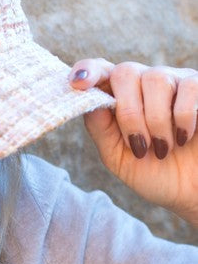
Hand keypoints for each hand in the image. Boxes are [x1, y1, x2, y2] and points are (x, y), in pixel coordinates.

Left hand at [69, 59, 197, 225]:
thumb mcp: (119, 158)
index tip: (77, 83)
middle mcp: (145, 83)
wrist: (195, 192)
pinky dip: (182, 117)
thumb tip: (87, 99)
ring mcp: (175, 82)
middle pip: (126, 72)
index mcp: (121, 98)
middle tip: (140, 146)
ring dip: (156, 120)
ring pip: (155, 79)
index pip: (101, 71)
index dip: (88, 71)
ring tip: (162, 149)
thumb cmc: (157, 174)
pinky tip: (183, 138)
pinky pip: (188, 87)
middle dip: (129, 112)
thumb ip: (101, 129)